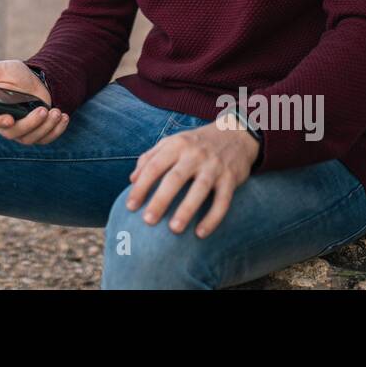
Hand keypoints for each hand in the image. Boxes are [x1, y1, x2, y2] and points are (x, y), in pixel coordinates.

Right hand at [0, 59, 68, 144]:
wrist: (35, 80)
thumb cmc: (12, 75)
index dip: (0, 122)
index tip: (10, 119)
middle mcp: (6, 125)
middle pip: (14, 133)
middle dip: (31, 124)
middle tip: (43, 110)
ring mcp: (22, 132)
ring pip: (32, 138)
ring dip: (46, 126)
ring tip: (56, 111)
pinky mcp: (38, 133)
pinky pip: (47, 138)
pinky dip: (57, 130)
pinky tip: (63, 117)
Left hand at [125, 118, 258, 236]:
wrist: (234, 133)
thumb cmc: (196, 143)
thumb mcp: (172, 142)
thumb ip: (150, 157)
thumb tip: (132, 180)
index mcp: (176, 145)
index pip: (154, 166)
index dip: (141, 187)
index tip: (130, 207)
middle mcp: (195, 154)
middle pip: (175, 178)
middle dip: (160, 200)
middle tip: (148, 221)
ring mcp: (214, 166)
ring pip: (200, 190)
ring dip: (187, 210)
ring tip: (174, 229)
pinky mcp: (231, 178)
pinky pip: (223, 201)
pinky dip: (213, 218)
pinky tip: (201, 233)